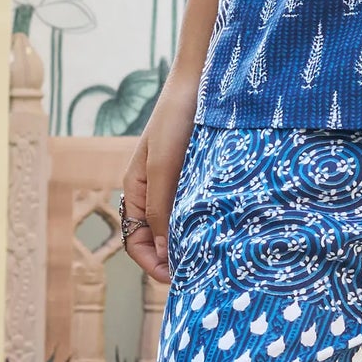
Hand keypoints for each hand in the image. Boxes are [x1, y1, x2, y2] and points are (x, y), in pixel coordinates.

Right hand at [121, 72, 198, 284]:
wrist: (205, 82)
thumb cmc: (176, 121)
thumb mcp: (163, 168)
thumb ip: (160, 210)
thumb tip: (164, 255)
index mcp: (135, 190)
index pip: (135, 241)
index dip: (153, 264)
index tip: (178, 279)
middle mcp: (155, 192)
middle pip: (158, 239)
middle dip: (174, 260)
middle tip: (202, 275)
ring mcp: (179, 184)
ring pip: (181, 226)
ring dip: (193, 244)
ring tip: (216, 257)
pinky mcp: (201, 176)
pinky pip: (199, 209)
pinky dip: (207, 224)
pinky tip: (226, 230)